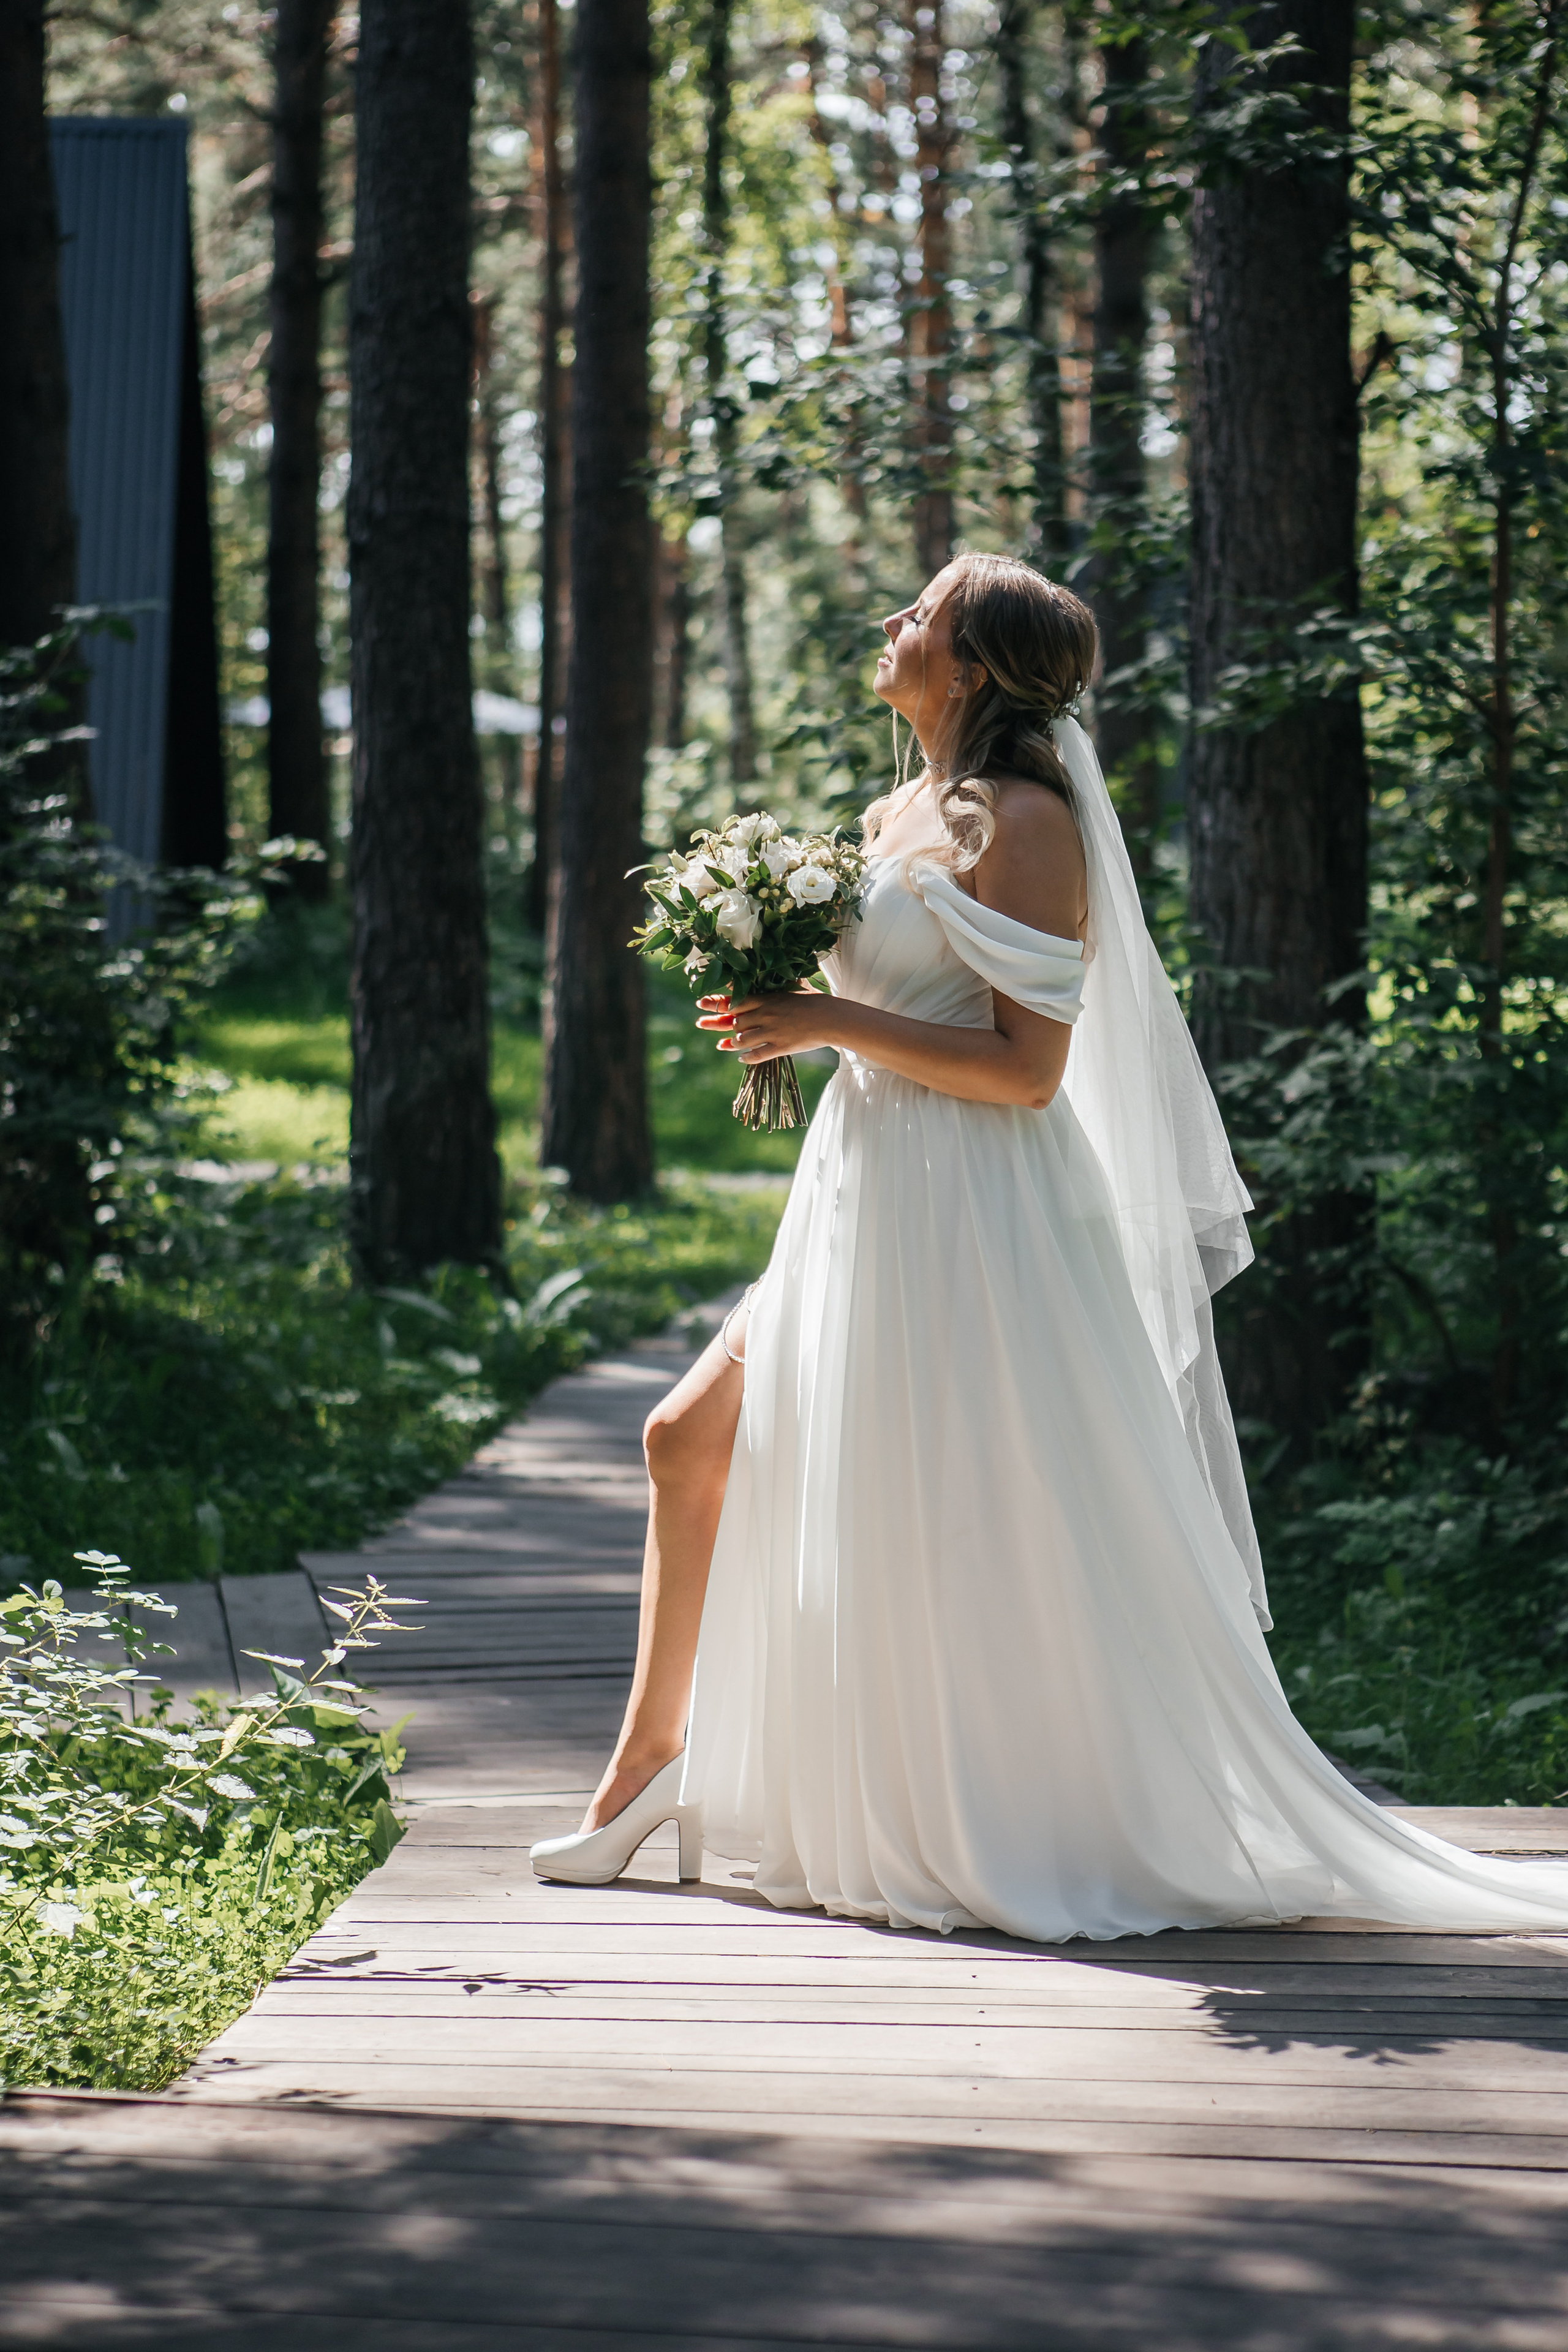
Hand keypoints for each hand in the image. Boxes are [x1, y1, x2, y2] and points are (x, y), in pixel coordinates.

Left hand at [696, 988, 840, 1063]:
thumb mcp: (790, 989)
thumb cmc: (813, 1000)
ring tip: (727, 1044)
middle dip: (715, 1023)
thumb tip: (763, 982)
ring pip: (741, 1039)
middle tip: (700, 1023)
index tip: (701, 1003)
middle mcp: (765, 1015)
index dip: (716, 1002)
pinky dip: (746, 1057)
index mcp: (766, 999)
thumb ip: (773, 988)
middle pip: (733, 1021)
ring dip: (732, 1042)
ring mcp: (772, 1032)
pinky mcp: (780, 1047)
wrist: (831, 1017)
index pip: (735, 1001)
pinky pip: (757, 1055)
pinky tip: (741, 1057)